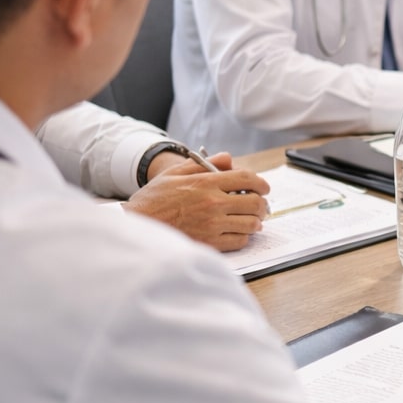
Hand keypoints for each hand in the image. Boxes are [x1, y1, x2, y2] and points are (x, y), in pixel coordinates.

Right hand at [124, 152, 270, 251]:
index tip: (264, 188)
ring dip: (255, 221)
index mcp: (206, 182)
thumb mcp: (175, 173)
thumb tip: (228, 158)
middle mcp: (212, 203)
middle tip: (260, 206)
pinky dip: (243, 236)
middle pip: (254, 202)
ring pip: (251, 224)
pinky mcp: (210, 243)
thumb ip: (203, 164)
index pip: (247, 179)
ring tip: (250, 219)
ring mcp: (212, 224)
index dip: (261, 183)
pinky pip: (240, 240)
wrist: (138, 224)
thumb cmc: (155, 198)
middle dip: (262, 204)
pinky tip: (237, 232)